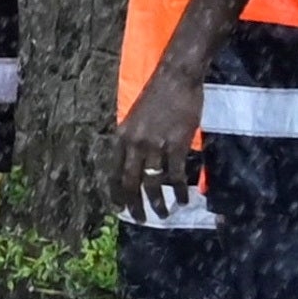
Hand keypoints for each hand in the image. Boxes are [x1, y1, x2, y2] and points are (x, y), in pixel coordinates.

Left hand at [113, 68, 204, 213]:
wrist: (175, 78)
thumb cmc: (157, 97)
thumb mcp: (135, 119)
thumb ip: (134, 141)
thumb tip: (135, 165)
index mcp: (122, 136)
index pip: (113, 171)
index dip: (116, 192)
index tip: (119, 208)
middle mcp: (134, 143)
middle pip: (130, 181)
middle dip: (134, 204)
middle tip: (140, 220)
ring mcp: (155, 144)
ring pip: (153, 182)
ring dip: (158, 202)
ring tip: (163, 214)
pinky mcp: (177, 144)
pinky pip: (176, 174)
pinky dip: (180, 190)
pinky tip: (184, 199)